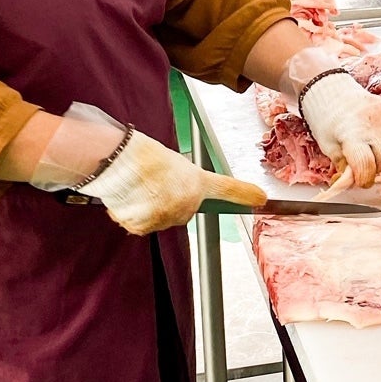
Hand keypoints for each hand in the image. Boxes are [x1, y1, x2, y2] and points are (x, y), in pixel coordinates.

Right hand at [79, 128, 265, 233]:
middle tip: (151, 185)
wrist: (118, 158)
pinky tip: (127, 198)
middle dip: (165, 204)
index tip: (262, 199)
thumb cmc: (141, 156)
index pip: (224, 187)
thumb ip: (186, 184)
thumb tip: (208, 189)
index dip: (241, 194)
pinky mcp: (147, 223)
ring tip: (137, 188)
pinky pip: (137, 225)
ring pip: (156, 221)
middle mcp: (186, 200)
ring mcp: (168, 213)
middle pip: (180, 214)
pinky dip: (128, 215)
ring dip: (143, 210)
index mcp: (194, 180)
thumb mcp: (171, 164)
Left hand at [298, 72, 380, 187]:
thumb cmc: (329, 123)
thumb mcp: (330, 148)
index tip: (362, 180)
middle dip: (379, 167)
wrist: (332, 95)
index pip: (366, 165)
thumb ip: (345, 166)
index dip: (364, 179)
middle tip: (371, 165)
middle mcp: (373, 123)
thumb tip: (355, 183)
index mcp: (352, 134)